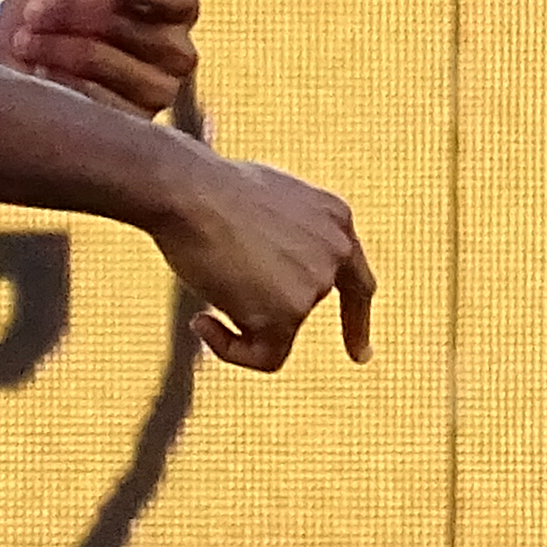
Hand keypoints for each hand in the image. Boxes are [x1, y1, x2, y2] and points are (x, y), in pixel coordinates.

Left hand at [0, 0, 200, 116]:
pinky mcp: (133, 124)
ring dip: (58, 48)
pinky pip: (98, 101)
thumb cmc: (53, 6)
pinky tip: (37, 71)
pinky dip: (61, 81)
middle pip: (134, 28)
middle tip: (32, 12)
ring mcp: (160, 92)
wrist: (20, 54)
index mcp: (175, 10)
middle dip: (74, 15)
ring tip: (24, 41)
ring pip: (110, 63)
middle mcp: (178, 53)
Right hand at [150, 149, 373, 368]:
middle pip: (310, 304)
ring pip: (279, 333)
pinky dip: (231, 350)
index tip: (359, 355)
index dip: (355, 319)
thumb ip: (278, 240)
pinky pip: (265, 357)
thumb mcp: (260, 205)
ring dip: (236, 322)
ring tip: (202, 292)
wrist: (186, 191)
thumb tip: (263, 280)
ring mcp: (316, 282)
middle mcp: (335, 249)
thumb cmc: (206, 189)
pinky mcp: (291, 312)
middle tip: (244, 336)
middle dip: (280, 319)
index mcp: (334, 217)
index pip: (355, 277)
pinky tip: (202, 321)